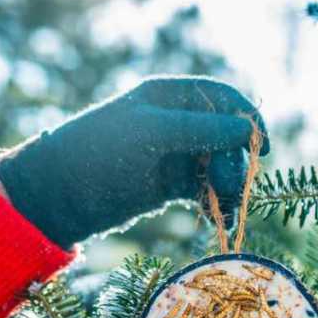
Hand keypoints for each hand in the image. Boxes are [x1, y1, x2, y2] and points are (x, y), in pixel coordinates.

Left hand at [0, 76, 268, 248]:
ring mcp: (173, 154)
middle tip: (233, 187)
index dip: (247, 117)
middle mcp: (175, 122)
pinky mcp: (168, 185)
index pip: (222, 97)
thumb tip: (247, 130)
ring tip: (226, 211)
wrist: (56, 197)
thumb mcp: (150, 133)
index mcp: (168, 96)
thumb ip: (200, 129)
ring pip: (219, 165)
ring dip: (229, 187)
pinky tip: (219, 221)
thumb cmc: (97, 153)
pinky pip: (205, 190)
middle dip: (236, 160)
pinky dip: (216, 204)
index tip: (262, 147)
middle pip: (227, 135)